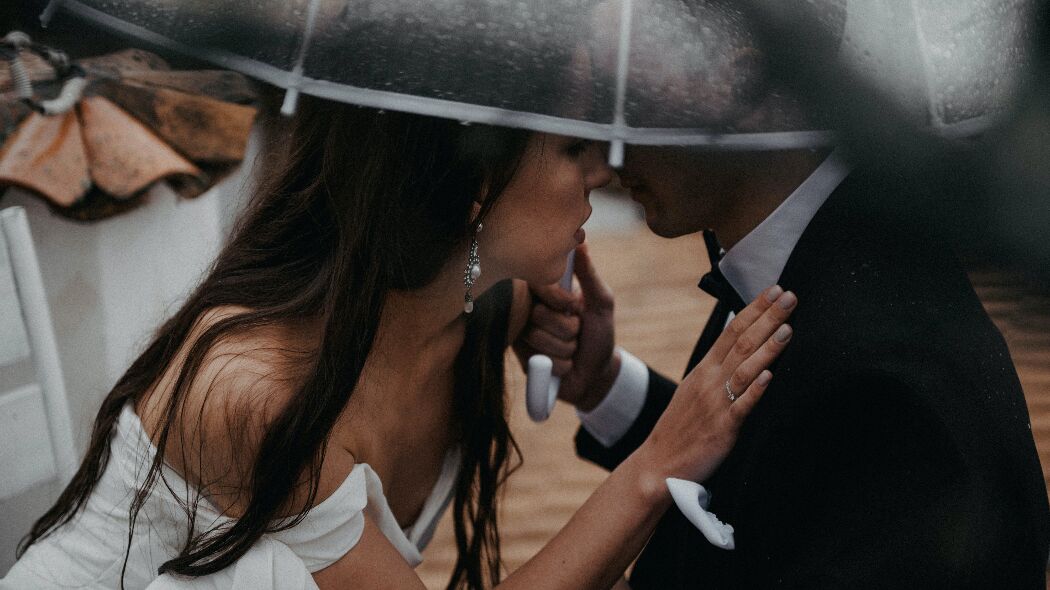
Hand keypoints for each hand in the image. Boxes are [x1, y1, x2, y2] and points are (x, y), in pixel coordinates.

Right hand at [512, 243, 617, 410]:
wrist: (596, 374)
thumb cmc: (599, 334)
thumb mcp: (600, 302)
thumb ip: (589, 274)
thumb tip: (582, 243)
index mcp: (544, 292)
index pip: (537, 284)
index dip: (558, 299)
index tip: (573, 307)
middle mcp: (528, 311)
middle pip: (539, 315)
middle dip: (568, 329)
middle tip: (576, 331)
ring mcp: (522, 336)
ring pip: (540, 339)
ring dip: (566, 349)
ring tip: (571, 349)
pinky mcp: (521, 361)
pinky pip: (540, 361)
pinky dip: (561, 365)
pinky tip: (563, 365)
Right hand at [635, 285, 796, 484]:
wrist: (659, 464)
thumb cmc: (681, 428)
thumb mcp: (694, 389)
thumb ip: (717, 369)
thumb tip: (741, 348)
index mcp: (704, 369)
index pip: (732, 330)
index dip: (754, 308)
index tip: (774, 290)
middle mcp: (710, 381)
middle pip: (742, 342)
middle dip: (768, 317)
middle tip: (789, 296)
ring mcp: (716, 403)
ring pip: (745, 369)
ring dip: (767, 347)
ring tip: (787, 328)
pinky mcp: (723, 428)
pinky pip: (742, 406)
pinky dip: (755, 389)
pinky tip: (769, 374)